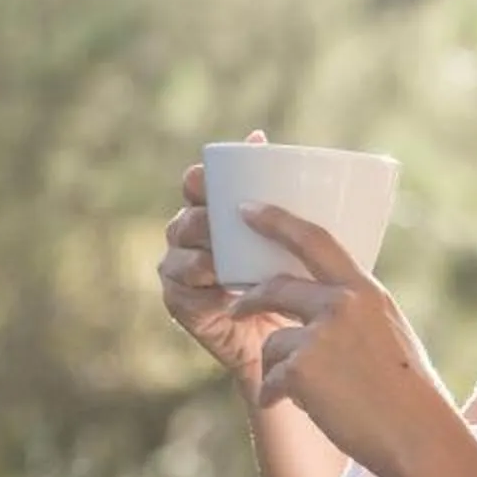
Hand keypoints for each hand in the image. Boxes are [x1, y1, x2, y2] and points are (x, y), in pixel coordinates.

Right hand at [156, 134, 296, 397]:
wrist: (295, 339)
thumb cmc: (297, 277)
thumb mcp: (295, 232)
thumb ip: (277, 190)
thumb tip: (257, 136)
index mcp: (214, 209)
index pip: (196, 184)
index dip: (199, 180)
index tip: (212, 180)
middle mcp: (191, 235)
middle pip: (185, 218)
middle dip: (201, 220)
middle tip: (226, 226)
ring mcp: (180, 269)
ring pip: (180, 252)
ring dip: (202, 255)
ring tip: (224, 263)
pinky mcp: (180, 303)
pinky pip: (182, 289)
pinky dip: (201, 287)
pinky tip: (221, 288)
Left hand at [226, 201, 455, 476]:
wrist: (416, 436)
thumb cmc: (407, 391)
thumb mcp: (388, 332)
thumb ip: (355, 310)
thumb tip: (320, 302)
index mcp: (365, 290)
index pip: (315, 239)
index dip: (276, 220)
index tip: (247, 209)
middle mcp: (342, 304)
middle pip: (276, 287)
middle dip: (249, 298)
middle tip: (235, 305)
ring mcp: (321, 335)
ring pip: (273, 341)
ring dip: (278, 367)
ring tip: (299, 392)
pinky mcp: (302, 369)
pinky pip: (271, 377)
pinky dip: (275, 395)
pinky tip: (291, 406)